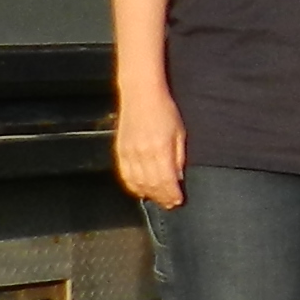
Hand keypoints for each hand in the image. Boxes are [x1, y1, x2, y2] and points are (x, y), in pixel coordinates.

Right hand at [113, 88, 185, 208]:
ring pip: (136, 183)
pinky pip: (124, 175)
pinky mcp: (119, 150)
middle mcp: (142, 154)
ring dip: (148, 194)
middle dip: (161, 197)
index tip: (178, 201)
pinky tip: (141, 190)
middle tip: (170, 204)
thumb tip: (178, 179)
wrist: (141, 95)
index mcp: (160, 149)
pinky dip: (132, 186)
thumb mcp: (180, 133)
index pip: (166, 180)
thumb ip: (178, 158)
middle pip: (151, 185)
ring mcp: (128, 153)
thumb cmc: (165, 110)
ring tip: (158, 199)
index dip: (172, 194)